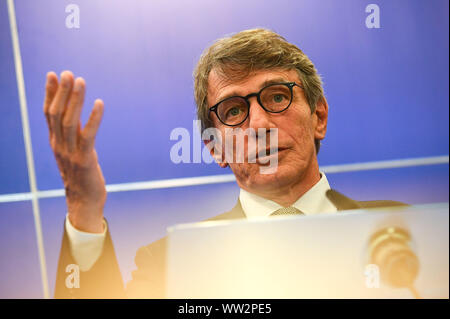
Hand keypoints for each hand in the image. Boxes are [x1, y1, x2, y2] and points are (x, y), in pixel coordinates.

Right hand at [44, 71, 105, 232]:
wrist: (84, 201)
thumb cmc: (81, 175)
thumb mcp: (73, 150)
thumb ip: (73, 132)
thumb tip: (75, 112)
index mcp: (55, 142)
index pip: (49, 113)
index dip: (50, 93)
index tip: (52, 74)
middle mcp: (59, 145)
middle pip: (57, 114)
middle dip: (62, 92)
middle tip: (67, 73)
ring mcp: (70, 153)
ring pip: (69, 122)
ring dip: (75, 100)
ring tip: (81, 82)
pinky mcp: (85, 160)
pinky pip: (88, 135)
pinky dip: (93, 118)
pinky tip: (99, 103)